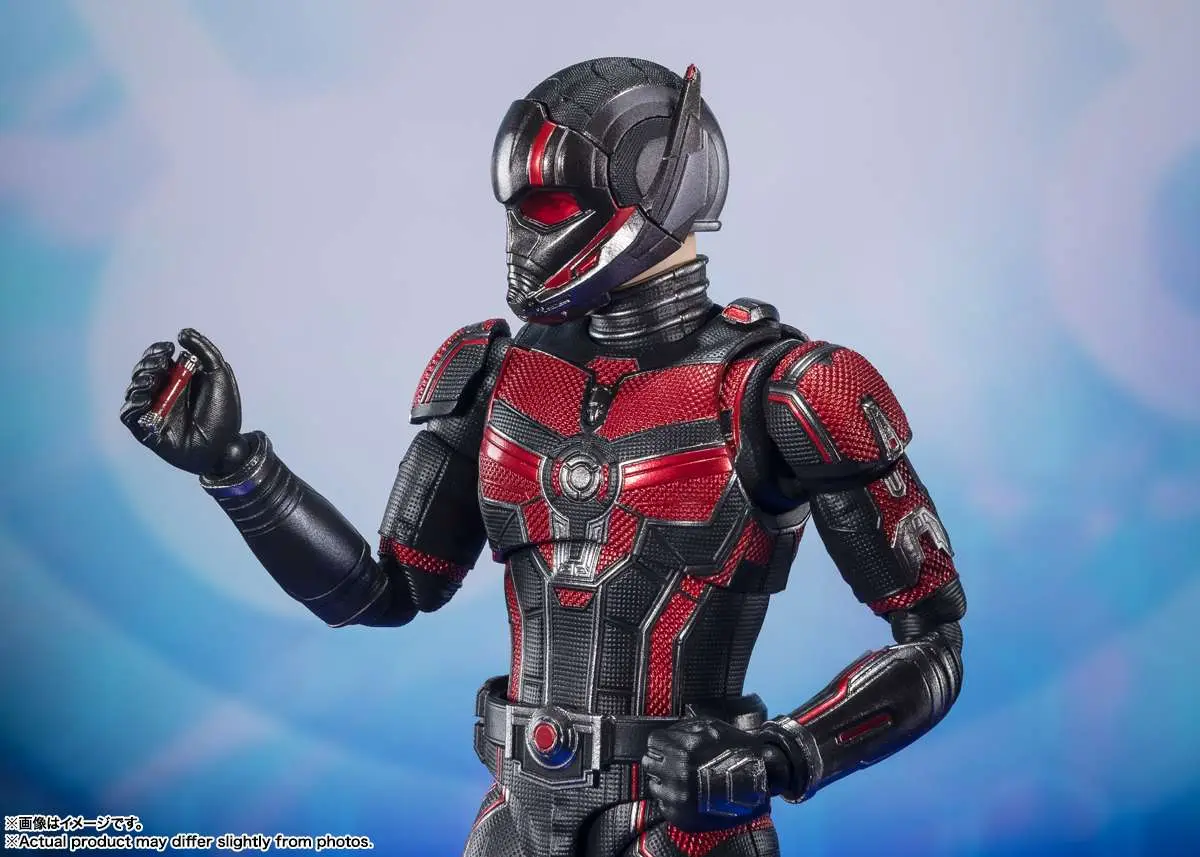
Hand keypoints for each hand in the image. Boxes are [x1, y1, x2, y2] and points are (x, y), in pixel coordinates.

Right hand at [120, 328, 242, 475]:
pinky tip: (145, 398)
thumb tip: (182, 332)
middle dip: (148, 364)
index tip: (167, 349)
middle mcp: (163, 393)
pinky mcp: (145, 430)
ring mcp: (153, 411)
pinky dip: (132, 403)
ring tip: (154, 380)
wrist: (223, 446)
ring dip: (140, 381)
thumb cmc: (223, 413)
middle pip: (142, 372)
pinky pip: (128, 414)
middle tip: (163, 366)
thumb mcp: (220, 375)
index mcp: (178, 379)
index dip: (156, 351)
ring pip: (133, 390)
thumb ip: (204, 351)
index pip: (156, 359)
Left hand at [643, 717, 784, 832]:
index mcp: (684, 750)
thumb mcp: (712, 727)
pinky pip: (664, 804)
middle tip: (676, 762)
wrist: (759, 783)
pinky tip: (690, 793)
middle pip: (650, 763)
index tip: (669, 746)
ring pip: (655, 784)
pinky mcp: (681, 816)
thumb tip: (668, 732)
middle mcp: (678, 775)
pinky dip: (673, 799)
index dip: (662, 742)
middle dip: (661, 760)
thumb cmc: (738, 752)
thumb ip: (686, 727)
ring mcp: (678, 798)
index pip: (653, 742)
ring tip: (686, 779)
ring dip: (666, 780)